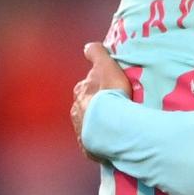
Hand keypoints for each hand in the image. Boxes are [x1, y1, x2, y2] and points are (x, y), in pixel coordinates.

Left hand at [71, 42, 130, 159]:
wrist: (110, 126)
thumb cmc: (108, 94)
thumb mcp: (105, 66)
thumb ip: (96, 54)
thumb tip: (88, 47)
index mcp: (80, 92)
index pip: (87, 87)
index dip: (97, 86)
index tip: (108, 88)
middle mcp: (77, 111)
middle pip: (87, 106)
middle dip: (96, 107)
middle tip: (115, 107)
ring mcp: (82, 131)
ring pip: (90, 124)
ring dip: (100, 124)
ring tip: (117, 126)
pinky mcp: (89, 147)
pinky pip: (97, 143)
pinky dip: (103, 141)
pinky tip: (114, 140)